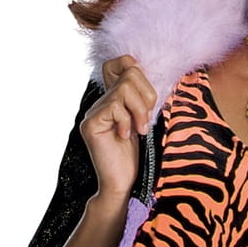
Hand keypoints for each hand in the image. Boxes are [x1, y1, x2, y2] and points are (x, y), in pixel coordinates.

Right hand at [79, 55, 156, 200]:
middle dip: (147, 94)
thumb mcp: (146, 120)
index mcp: (115, 98)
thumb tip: (156, 74)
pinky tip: (126, 136)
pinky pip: (115, 106)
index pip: (118, 63)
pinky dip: (127, 120)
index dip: (134, 68)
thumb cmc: (138, 155)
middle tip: (148, 118)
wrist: (124, 183)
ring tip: (141, 129)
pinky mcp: (91, 123)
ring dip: (141, 109)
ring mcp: (93, 112)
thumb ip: (144, 98)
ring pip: (124, 88)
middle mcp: (101, 102)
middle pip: (129, 73)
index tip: (147, 95)